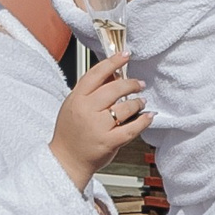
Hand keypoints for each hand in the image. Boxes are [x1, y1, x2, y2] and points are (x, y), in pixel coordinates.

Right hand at [50, 58, 149, 186]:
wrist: (66, 160)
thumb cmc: (71, 132)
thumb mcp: (74, 105)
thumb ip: (92, 90)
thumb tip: (114, 74)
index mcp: (77, 99)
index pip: (96, 74)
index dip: (112, 62)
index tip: (125, 55)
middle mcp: (86, 111)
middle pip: (114, 89)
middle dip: (131, 84)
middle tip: (139, 84)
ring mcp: (97, 127)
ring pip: (125, 108)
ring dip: (137, 102)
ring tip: (140, 102)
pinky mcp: (108, 142)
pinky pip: (131, 128)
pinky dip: (143, 121)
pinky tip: (148, 116)